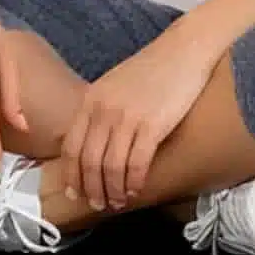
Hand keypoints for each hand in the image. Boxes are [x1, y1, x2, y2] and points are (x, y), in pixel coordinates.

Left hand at [61, 32, 217, 211]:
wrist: (184, 50)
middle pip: (88, 161)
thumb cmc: (153, 69)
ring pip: (111, 167)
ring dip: (113, 191)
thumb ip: (100, 110)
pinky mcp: (152, 125)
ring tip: (118, 202)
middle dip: (91, 189)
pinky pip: (136, 163)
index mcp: (91, 100)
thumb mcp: (114, 85)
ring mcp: (127, 117)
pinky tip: (136, 190)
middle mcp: (103, 110)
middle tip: (97, 205)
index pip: (71, 146)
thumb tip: (94, 143)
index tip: (73, 193)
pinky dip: (134, 182)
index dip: (71, 174)